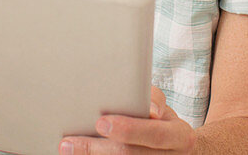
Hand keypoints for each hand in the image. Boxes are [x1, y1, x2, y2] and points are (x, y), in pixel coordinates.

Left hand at [59, 87, 195, 153]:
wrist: (180, 150)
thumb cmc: (162, 120)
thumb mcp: (164, 106)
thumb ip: (152, 99)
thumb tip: (149, 108)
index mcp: (179, 137)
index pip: (154, 134)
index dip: (129, 129)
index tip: (101, 122)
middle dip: (96, 149)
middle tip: (69, 143)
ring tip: (67, 150)